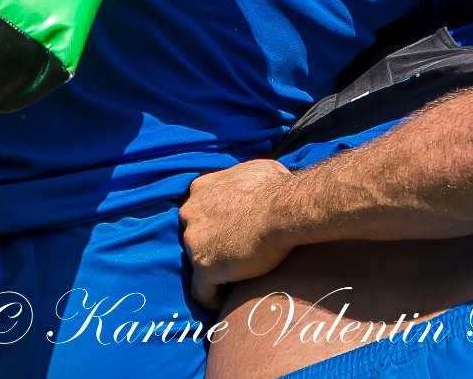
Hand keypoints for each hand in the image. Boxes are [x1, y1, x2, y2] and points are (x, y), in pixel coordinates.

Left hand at [180, 160, 295, 307]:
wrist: (282, 210)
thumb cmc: (277, 188)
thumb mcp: (256, 170)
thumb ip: (242, 180)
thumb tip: (257, 183)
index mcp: (200, 189)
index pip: (199, 211)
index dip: (213, 223)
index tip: (228, 233)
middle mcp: (190, 213)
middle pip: (195, 235)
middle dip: (210, 245)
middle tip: (233, 255)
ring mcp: (194, 242)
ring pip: (197, 261)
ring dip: (213, 269)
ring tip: (233, 280)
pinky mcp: (203, 268)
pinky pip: (201, 291)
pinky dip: (210, 298)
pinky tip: (223, 303)